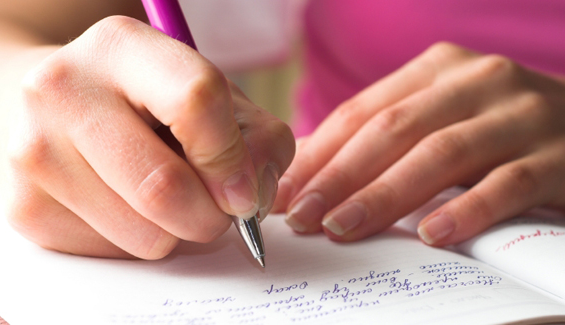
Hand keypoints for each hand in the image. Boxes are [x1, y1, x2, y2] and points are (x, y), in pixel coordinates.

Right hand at [0, 16, 294, 258]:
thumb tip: (252, 198)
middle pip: (163, 186)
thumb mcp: (210, 97)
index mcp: (122, 47)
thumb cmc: (144, 103)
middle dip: (210, 217)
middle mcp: (64, 90)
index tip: (243, 189)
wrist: (49, 109)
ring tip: (163, 198)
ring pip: (144, 235)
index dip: (232, 159)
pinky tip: (125, 206)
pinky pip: (113, 254)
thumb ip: (255, 138)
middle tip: (216, 210)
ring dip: (175, 232)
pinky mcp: (24, 206)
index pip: (195, 102)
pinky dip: (138, 241)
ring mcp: (34, 151)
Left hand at [273, 42, 564, 245]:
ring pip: (441, 154)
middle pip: (393, 130)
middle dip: (340, 176)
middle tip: (303, 216)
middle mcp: (476, 81)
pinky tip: (432, 235)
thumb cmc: (495, 129)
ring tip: (344, 228)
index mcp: (437, 69)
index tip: (284, 192)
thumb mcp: (438, 117)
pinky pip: (507, 183)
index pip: (362, 111)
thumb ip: (384, 137)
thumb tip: (310, 171)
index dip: (319, 153)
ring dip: (385, 195)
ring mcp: (519, 115)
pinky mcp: (559, 156)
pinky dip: (467, 210)